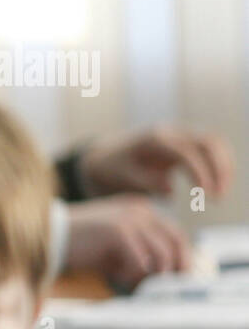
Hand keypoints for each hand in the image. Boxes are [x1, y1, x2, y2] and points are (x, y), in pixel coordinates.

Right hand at [63, 195, 190, 287]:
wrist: (49, 235)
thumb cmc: (82, 244)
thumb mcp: (116, 244)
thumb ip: (140, 251)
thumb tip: (162, 274)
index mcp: (142, 209)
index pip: (175, 234)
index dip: (182, 257)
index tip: (178, 278)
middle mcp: (141, 210)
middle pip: (176, 242)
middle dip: (176, 268)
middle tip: (167, 288)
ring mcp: (130, 219)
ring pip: (161, 254)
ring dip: (152, 274)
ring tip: (132, 282)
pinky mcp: (118, 232)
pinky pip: (140, 261)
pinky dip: (132, 274)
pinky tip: (117, 277)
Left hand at [78, 126, 232, 196]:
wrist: (106, 153)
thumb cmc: (112, 167)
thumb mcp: (121, 176)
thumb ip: (144, 183)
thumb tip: (171, 192)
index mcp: (154, 140)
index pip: (186, 152)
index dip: (200, 172)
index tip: (204, 195)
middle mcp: (172, 132)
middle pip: (208, 141)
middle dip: (219, 168)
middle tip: (218, 196)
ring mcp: (180, 134)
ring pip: (214, 142)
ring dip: (224, 167)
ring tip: (219, 194)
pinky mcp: (185, 142)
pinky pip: (211, 148)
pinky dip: (219, 165)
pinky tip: (216, 186)